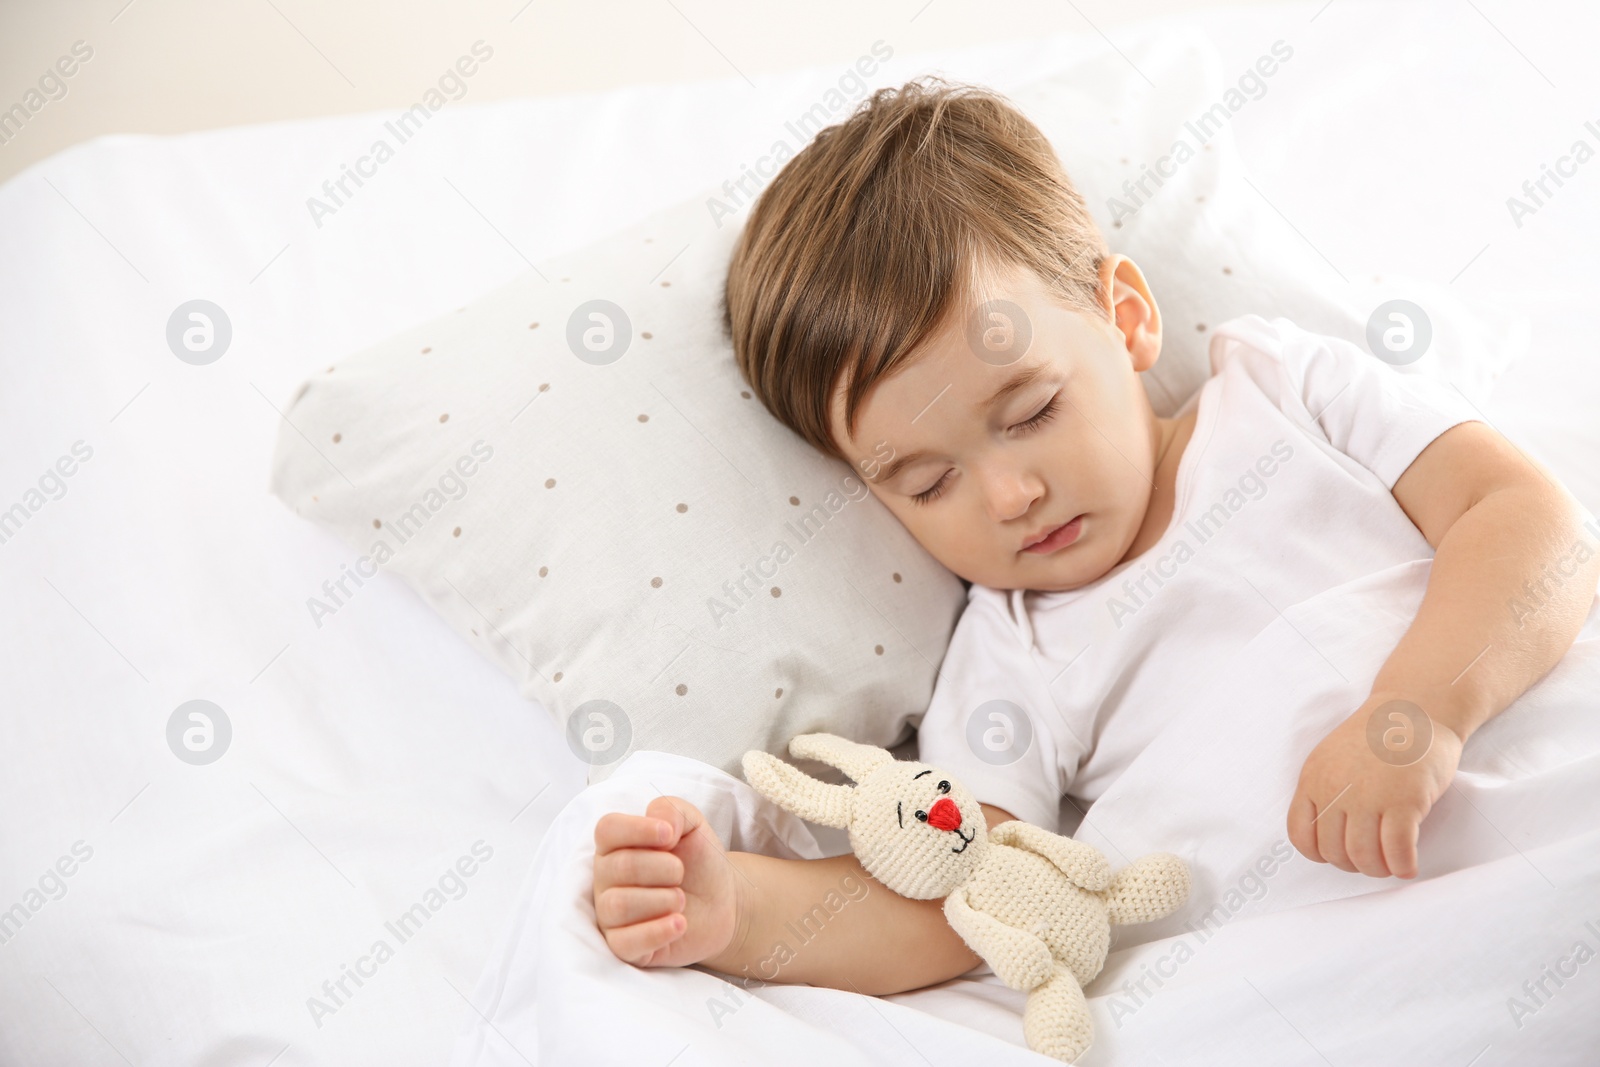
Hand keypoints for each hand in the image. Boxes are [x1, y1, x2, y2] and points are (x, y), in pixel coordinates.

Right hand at [593, 795, 747, 968]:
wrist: (720, 902)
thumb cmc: (698, 861)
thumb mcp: (692, 825)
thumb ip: (672, 810)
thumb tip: (660, 822)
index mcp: (616, 844)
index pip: (606, 829)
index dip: (638, 830)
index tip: (670, 836)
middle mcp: (606, 878)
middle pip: (618, 867)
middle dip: (662, 868)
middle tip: (681, 873)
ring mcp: (610, 914)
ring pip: (618, 905)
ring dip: (661, 900)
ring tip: (681, 900)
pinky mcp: (624, 946)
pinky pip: (625, 943)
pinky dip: (657, 931)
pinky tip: (679, 923)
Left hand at [1287, 692, 1464, 878]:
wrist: (1416, 708)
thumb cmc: (1378, 736)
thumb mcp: (1332, 757)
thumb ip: (1325, 790)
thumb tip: (1328, 832)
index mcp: (1314, 779)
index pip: (1301, 835)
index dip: (1319, 854)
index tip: (1337, 854)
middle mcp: (1337, 789)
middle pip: (1333, 852)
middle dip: (1353, 865)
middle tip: (1371, 860)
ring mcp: (1370, 796)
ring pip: (1364, 857)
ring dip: (1378, 870)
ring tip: (1390, 864)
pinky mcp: (1405, 801)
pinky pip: (1397, 851)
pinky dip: (1403, 866)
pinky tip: (1408, 865)